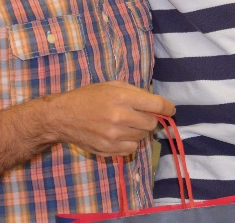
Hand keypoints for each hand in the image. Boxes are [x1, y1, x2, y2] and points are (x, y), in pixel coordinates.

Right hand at [47, 82, 176, 156]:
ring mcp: (114, 136)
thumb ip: (134, 93)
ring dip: (138, 130)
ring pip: (143, 137)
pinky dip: (130, 142)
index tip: (171, 110)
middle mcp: (120, 117)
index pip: (156, 105)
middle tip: (138, 115)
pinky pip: (132, 148)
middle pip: (151, 123)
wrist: (63, 116)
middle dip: (149, 118)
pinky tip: (118, 134)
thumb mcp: (111, 86)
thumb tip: (156, 103)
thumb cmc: (88, 97)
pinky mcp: (109, 149)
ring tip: (125, 124)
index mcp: (122, 97)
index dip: (167, 107)